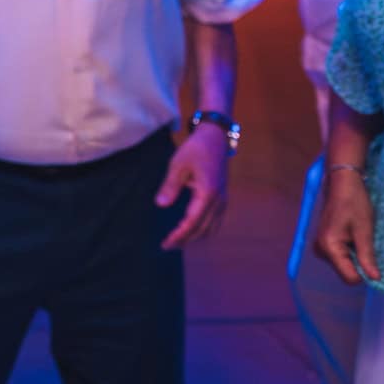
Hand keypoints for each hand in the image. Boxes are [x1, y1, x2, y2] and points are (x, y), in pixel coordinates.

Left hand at [155, 124, 229, 248]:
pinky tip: (191, 230)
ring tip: (177, 241)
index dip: (179, 235)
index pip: (192, 222)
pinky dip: (203, 230)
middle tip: (167, 246)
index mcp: (208, 193)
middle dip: (185, 240)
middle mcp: (218, 201)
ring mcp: (223, 201)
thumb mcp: (178, 164)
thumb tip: (161, 205)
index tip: (166, 243)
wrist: (216, 138)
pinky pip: (215, 222)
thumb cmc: (195, 149)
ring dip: (195, 237)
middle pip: (202, 230)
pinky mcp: (223, 199)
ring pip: (211, 228)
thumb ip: (170, 186)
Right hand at [312, 167, 379, 285]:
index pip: (349, 277)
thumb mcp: (364, 230)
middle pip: (345, 272)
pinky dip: (351, 251)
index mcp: (329, 247)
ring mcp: (321, 246)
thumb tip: (374, 279)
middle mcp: (321, 250)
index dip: (365, 274)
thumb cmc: (355, 203)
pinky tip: (356, 237)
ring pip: (344, 265)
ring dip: (356, 257)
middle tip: (369, 246)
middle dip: (360, 265)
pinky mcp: (324, 242)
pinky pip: (341, 256)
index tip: (376, 263)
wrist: (343, 183)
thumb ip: (367, 256)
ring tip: (363, 239)